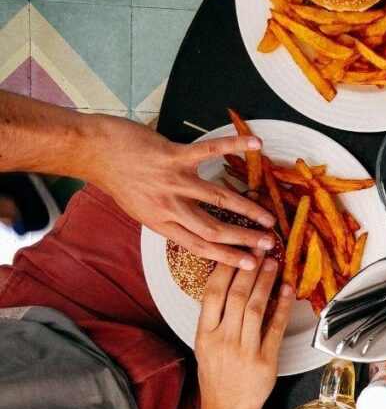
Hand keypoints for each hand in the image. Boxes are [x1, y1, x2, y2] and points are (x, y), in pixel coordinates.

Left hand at [86, 114, 276, 268]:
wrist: (93, 152)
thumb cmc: (117, 179)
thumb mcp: (140, 209)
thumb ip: (168, 217)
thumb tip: (194, 225)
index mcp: (161, 223)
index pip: (199, 246)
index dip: (228, 256)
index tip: (250, 264)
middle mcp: (169, 206)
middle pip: (213, 228)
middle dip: (244, 238)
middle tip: (269, 243)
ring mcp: (172, 181)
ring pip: (218, 198)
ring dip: (247, 208)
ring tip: (269, 217)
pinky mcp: (173, 156)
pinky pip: (209, 151)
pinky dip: (234, 146)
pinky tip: (256, 144)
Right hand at [194, 255, 293, 408]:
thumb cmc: (216, 375)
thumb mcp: (205, 345)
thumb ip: (214, 317)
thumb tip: (229, 282)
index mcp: (204, 334)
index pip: (212, 293)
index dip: (226, 268)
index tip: (236, 250)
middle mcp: (223, 339)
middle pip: (237, 296)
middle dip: (249, 268)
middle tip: (260, 247)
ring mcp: (245, 350)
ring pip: (256, 307)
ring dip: (266, 282)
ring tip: (273, 263)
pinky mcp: (265, 360)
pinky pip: (276, 327)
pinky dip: (283, 306)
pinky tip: (288, 290)